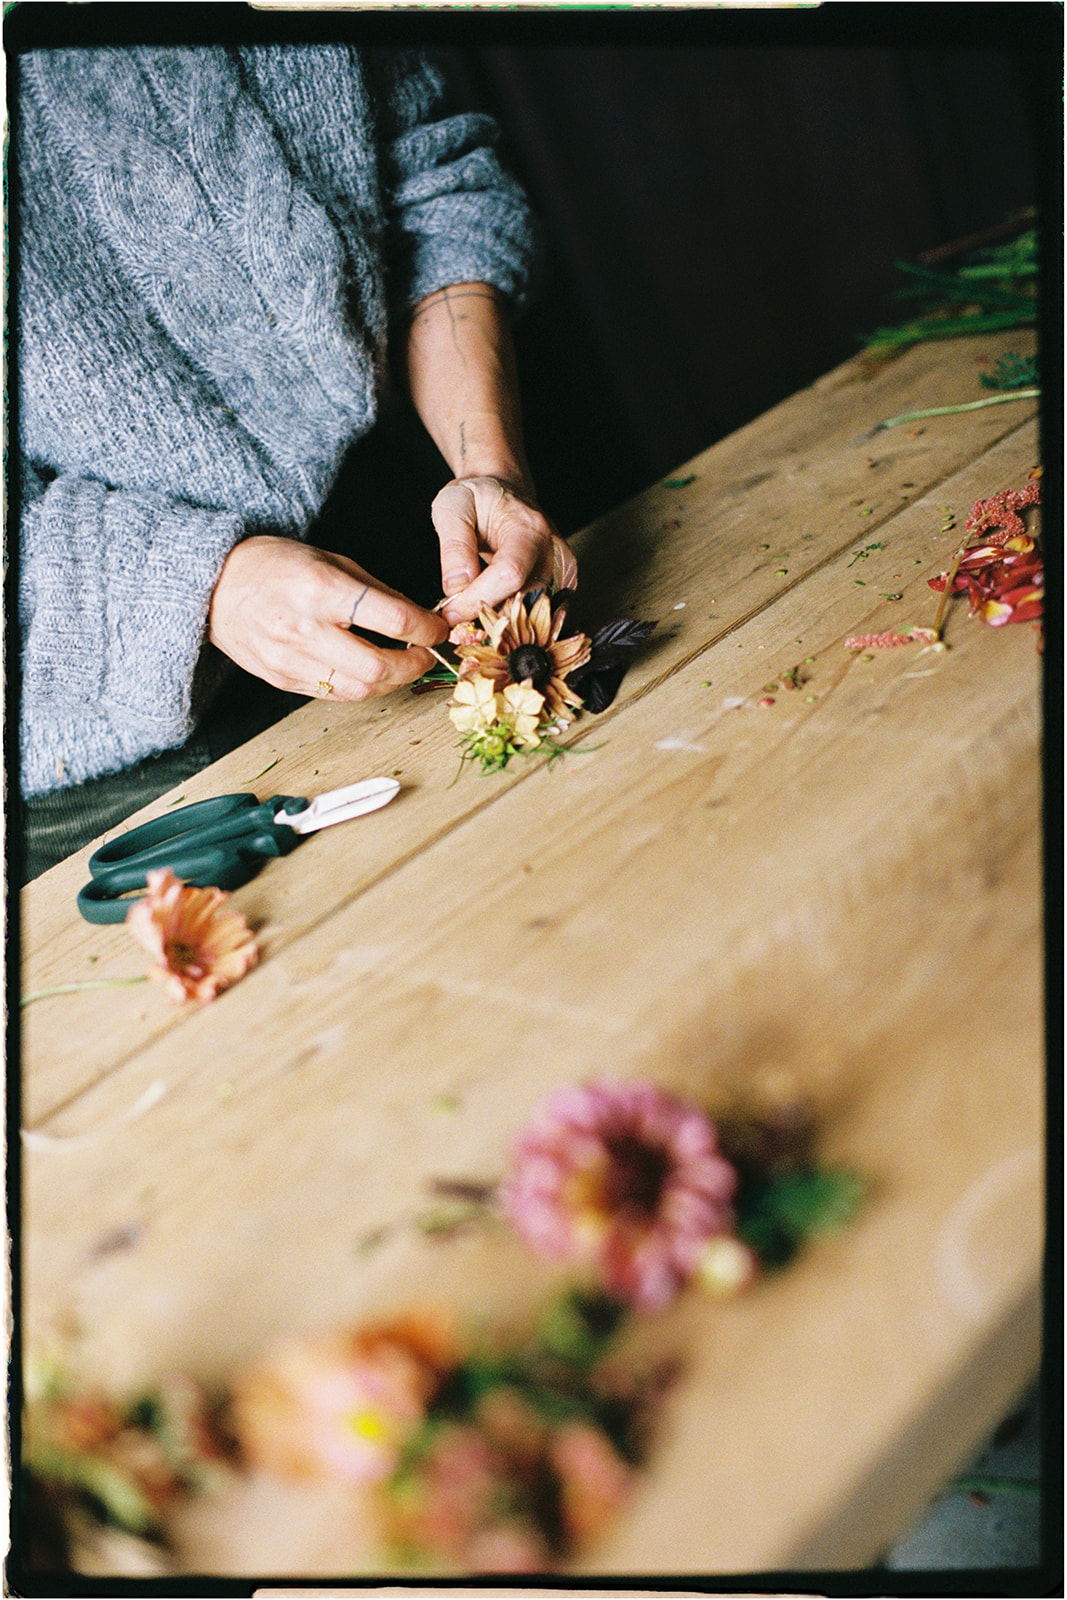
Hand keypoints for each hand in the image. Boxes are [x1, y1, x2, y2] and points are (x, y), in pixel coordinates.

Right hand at [208, 535, 447, 698]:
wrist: (214, 585)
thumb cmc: (275, 565)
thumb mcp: (331, 560)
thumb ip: (376, 591)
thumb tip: (419, 617)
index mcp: (322, 589)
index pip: (393, 620)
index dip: (426, 630)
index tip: (437, 630)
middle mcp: (305, 627)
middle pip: (378, 666)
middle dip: (413, 666)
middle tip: (424, 655)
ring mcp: (291, 658)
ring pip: (359, 689)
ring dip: (391, 682)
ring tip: (401, 666)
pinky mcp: (282, 679)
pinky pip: (334, 694)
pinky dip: (361, 687)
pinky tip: (370, 673)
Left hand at [431, 475, 577, 625]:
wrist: (505, 491)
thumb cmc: (478, 497)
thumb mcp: (453, 507)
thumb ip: (454, 547)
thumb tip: (457, 588)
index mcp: (529, 528)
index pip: (510, 575)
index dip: (478, 599)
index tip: (450, 611)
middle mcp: (554, 552)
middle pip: (525, 602)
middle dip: (487, 615)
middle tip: (458, 612)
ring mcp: (562, 571)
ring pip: (533, 616)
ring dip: (500, 621)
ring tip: (474, 606)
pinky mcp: (562, 586)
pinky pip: (539, 615)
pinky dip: (513, 619)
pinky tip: (494, 607)